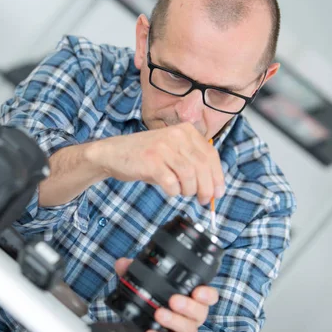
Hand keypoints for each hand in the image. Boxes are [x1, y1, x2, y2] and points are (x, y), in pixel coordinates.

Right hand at [87, 123, 224, 202]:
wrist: (113, 153)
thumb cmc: (146, 155)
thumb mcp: (172, 150)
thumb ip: (192, 162)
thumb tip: (213, 187)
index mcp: (185, 131)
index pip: (211, 155)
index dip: (218, 177)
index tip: (218, 192)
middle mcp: (176, 135)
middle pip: (203, 167)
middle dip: (207, 188)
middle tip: (204, 200)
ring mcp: (163, 148)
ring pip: (190, 176)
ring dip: (189, 191)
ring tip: (183, 193)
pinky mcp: (152, 162)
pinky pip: (172, 183)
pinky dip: (174, 192)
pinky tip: (170, 191)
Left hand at [115, 258, 218, 331]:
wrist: (140, 327)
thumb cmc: (151, 302)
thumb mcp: (142, 284)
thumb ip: (133, 272)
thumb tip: (123, 263)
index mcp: (191, 298)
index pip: (209, 296)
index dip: (208, 294)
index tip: (198, 291)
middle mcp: (192, 316)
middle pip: (200, 313)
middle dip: (189, 306)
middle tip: (174, 300)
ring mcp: (184, 331)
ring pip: (188, 329)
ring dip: (175, 321)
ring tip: (159, 314)